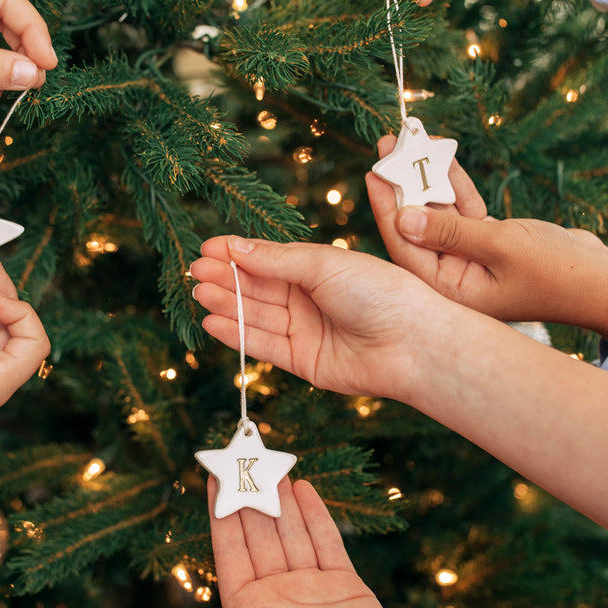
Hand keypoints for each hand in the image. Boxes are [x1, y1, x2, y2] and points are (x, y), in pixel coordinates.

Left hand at [134, 478, 422, 607]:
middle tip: (244, 456)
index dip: (220, 510)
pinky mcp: (346, 586)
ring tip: (272, 464)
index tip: (211, 475)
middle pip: (260, 534)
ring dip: (281, 499)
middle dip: (251, 495)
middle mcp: (276, 596)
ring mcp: (312, 589)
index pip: (228, 548)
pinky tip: (304, 488)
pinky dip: (316, 515)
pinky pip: (327, 542)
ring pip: (292, 533)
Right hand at [190, 235, 447, 402]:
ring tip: (199, 291)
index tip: (206, 246)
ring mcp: (305, 330)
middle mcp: (309, 299)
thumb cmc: (378, 292)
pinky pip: (263, 346)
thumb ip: (276, 260)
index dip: (236, 253)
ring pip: (256, 316)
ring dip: (226, 303)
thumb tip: (235, 248)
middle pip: (257, 288)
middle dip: (226, 278)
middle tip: (195, 269)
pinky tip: (213, 320)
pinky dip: (237, 334)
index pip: (267, 259)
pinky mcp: (303, 361)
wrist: (412, 341)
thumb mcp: (323, 264)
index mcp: (318, 269)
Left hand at [367, 134, 607, 344]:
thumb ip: (451, 232)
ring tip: (410, 139)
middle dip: (403, 184)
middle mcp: (454, 278)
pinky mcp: (490, 245)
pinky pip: (464, 212)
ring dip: (428, 178)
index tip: (374, 171)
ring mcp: (471, 261)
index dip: (387, 206)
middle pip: (417, 225)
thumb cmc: (560, 272)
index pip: (405, 244)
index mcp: (449, 290)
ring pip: (440, 213)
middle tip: (389, 144)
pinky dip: (456, 186)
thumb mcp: (502, 245)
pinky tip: (441, 155)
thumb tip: (402, 218)